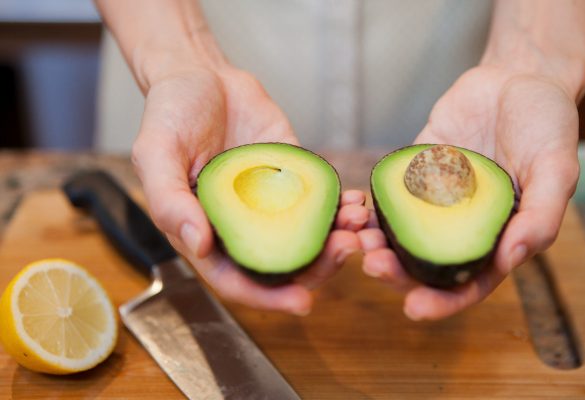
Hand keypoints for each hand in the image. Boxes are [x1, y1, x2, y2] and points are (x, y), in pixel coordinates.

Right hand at [132, 65, 365, 314]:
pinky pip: (319, 198)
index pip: (238, 280)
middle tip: (347, 249)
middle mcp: (243, 225)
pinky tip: (355, 200)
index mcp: (207, 232)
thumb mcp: (156, 155)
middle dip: (319, 265)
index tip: (303, 302)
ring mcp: (271, 202)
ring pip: (307, 234)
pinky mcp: (293, 176)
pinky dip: (339, 204)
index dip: (268, 297)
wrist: (201, 75)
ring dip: (336, 236)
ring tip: (357, 221)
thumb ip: (170, 201)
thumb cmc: (169, 117)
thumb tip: (198, 245)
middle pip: (284, 262)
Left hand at [360, 66, 579, 319]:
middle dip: (396, 272)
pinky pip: (390, 195)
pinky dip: (372, 205)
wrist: (516, 77)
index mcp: (497, 237)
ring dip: (377, 241)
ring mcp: (434, 200)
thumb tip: (511, 258)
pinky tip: (355, 206)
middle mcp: (461, 225)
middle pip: (424, 263)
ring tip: (357, 237)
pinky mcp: (414, 172)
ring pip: (400, 233)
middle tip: (372, 264)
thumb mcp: (557, 167)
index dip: (442, 302)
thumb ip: (541, 215)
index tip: (412, 309)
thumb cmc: (546, 124)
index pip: (467, 283)